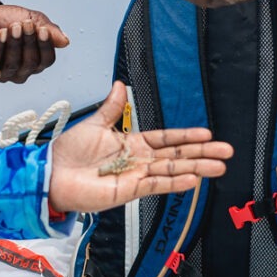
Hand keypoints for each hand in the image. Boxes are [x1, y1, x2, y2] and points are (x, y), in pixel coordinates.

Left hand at [0, 4, 69, 82]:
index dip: (45, 46)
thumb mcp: (33, 19)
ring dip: (14, 44)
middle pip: (31, 63)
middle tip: (26, 24)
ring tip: (13, 27)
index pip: (47, 60)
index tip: (42, 29)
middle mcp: (23, 70)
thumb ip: (49, 30)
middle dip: (29, 42)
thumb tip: (65, 42)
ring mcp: (5, 73)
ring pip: (14, 64)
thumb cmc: (9, 18)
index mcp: (37, 60)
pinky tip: (0, 33)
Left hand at [46, 82, 230, 212]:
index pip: (167, 139)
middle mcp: (138, 160)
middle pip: (177, 155)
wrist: (51, 173)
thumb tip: (120, 85)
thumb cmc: (69, 152)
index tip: (208, 134)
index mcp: (132, 143)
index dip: (186, 136)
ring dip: (196, 168)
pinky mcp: (127, 191)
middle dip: (202, 153)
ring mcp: (135, 176)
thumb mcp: (94, 123)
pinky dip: (173, 182)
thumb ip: (112, 108)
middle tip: (226, 152)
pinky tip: (192, 179)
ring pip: (172, 170)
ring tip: (218, 167)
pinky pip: (155, 185)